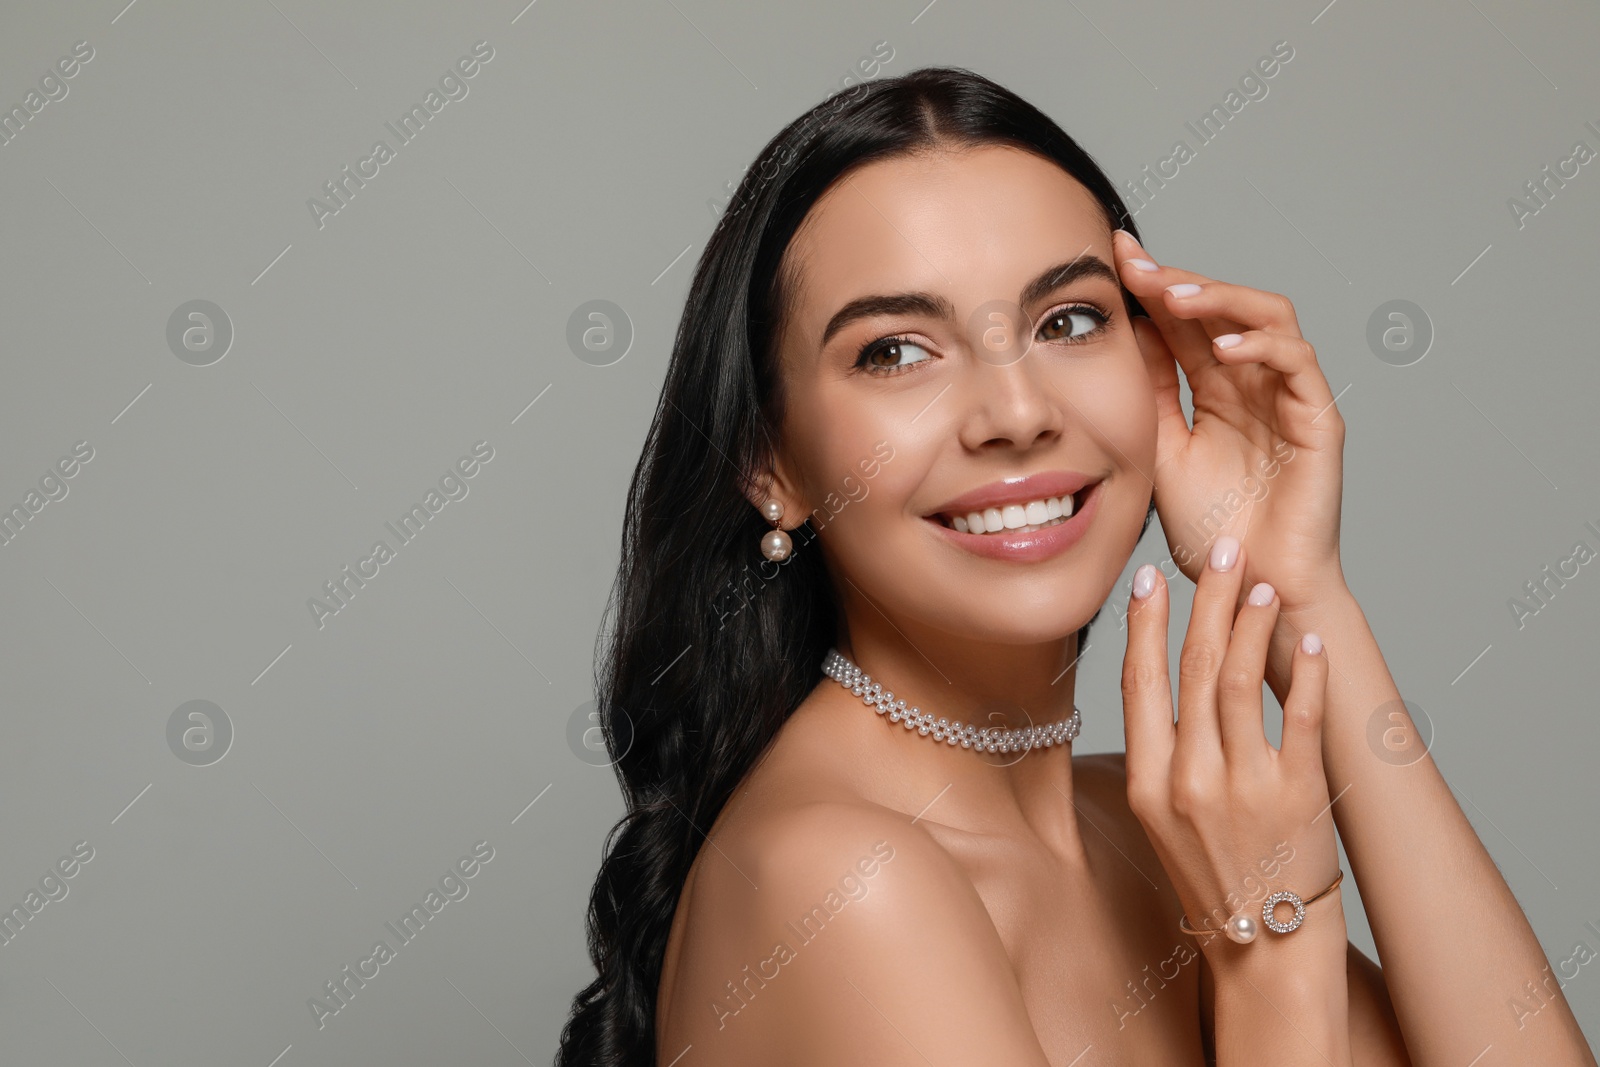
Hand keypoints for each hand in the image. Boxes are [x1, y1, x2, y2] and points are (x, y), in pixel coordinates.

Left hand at [1112, 229, 1347, 610]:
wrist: (1249, 590)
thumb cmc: (1212, 533)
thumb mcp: (1160, 451)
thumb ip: (1148, 395)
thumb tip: (1118, 335)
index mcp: (1216, 392)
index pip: (1186, 324)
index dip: (1152, 288)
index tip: (1111, 258)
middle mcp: (1255, 385)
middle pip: (1223, 309)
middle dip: (1178, 281)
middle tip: (1135, 263)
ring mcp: (1289, 397)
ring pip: (1266, 317)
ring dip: (1221, 298)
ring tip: (1175, 295)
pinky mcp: (1318, 419)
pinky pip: (1297, 361)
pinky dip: (1260, 346)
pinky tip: (1221, 349)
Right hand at [1120, 535, 1340, 967]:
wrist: (1261, 944)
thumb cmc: (1210, 875)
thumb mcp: (1158, 818)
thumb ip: (1158, 752)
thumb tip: (1158, 679)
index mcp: (1147, 783)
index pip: (1140, 684)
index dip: (1144, 625)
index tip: (1147, 577)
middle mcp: (1190, 780)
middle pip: (1195, 669)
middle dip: (1207, 600)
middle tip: (1221, 550)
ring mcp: (1244, 787)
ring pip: (1243, 683)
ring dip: (1253, 624)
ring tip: (1262, 583)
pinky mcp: (1299, 795)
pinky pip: (1303, 718)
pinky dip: (1307, 674)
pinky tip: (1308, 639)